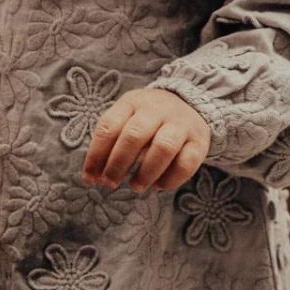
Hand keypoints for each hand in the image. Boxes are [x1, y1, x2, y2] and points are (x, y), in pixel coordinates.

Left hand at [81, 89, 210, 192]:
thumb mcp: (125, 119)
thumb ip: (109, 144)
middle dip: (117, 164)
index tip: (90, 178)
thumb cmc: (146, 120)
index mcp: (132, 102)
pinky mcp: (200, 140)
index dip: (96, 155)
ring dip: (145, 173)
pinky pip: (187, 163)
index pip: (108, 127)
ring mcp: (181, 123)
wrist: (189, 104)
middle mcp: (157, 110)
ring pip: (163, 148)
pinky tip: (158, 186)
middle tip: (109, 183)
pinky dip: (170, 179)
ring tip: (135, 186)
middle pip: (134, 136)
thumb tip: (92, 177)